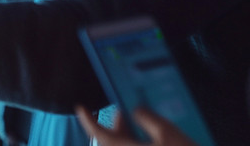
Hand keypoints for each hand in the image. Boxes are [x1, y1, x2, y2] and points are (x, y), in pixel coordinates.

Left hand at [75, 105, 197, 145]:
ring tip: (136, 123)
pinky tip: (146, 140)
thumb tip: (135, 111)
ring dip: (123, 138)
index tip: (80, 108)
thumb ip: (148, 118)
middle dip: (113, 128)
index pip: (98, 135)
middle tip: (123, 113)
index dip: (87, 120)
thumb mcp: (168, 133)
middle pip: (109, 144)